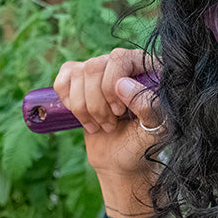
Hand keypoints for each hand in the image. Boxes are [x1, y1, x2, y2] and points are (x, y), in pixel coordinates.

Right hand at [53, 48, 162, 180]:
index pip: (119, 58)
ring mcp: (101, 72)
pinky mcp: (80, 83)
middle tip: (112, 123)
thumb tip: (121, 84)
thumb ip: (148, 107)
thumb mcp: (155, 129)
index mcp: (148, 69)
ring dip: (85, 107)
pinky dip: (69, 102)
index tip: (120, 111)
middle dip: (97, 102)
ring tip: (103, 125)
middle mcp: (124, 65)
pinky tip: (85, 117)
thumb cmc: (142, 144)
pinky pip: (62, 81)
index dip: (112, 85)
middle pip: (94, 66)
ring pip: (77, 74)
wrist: (121, 159)